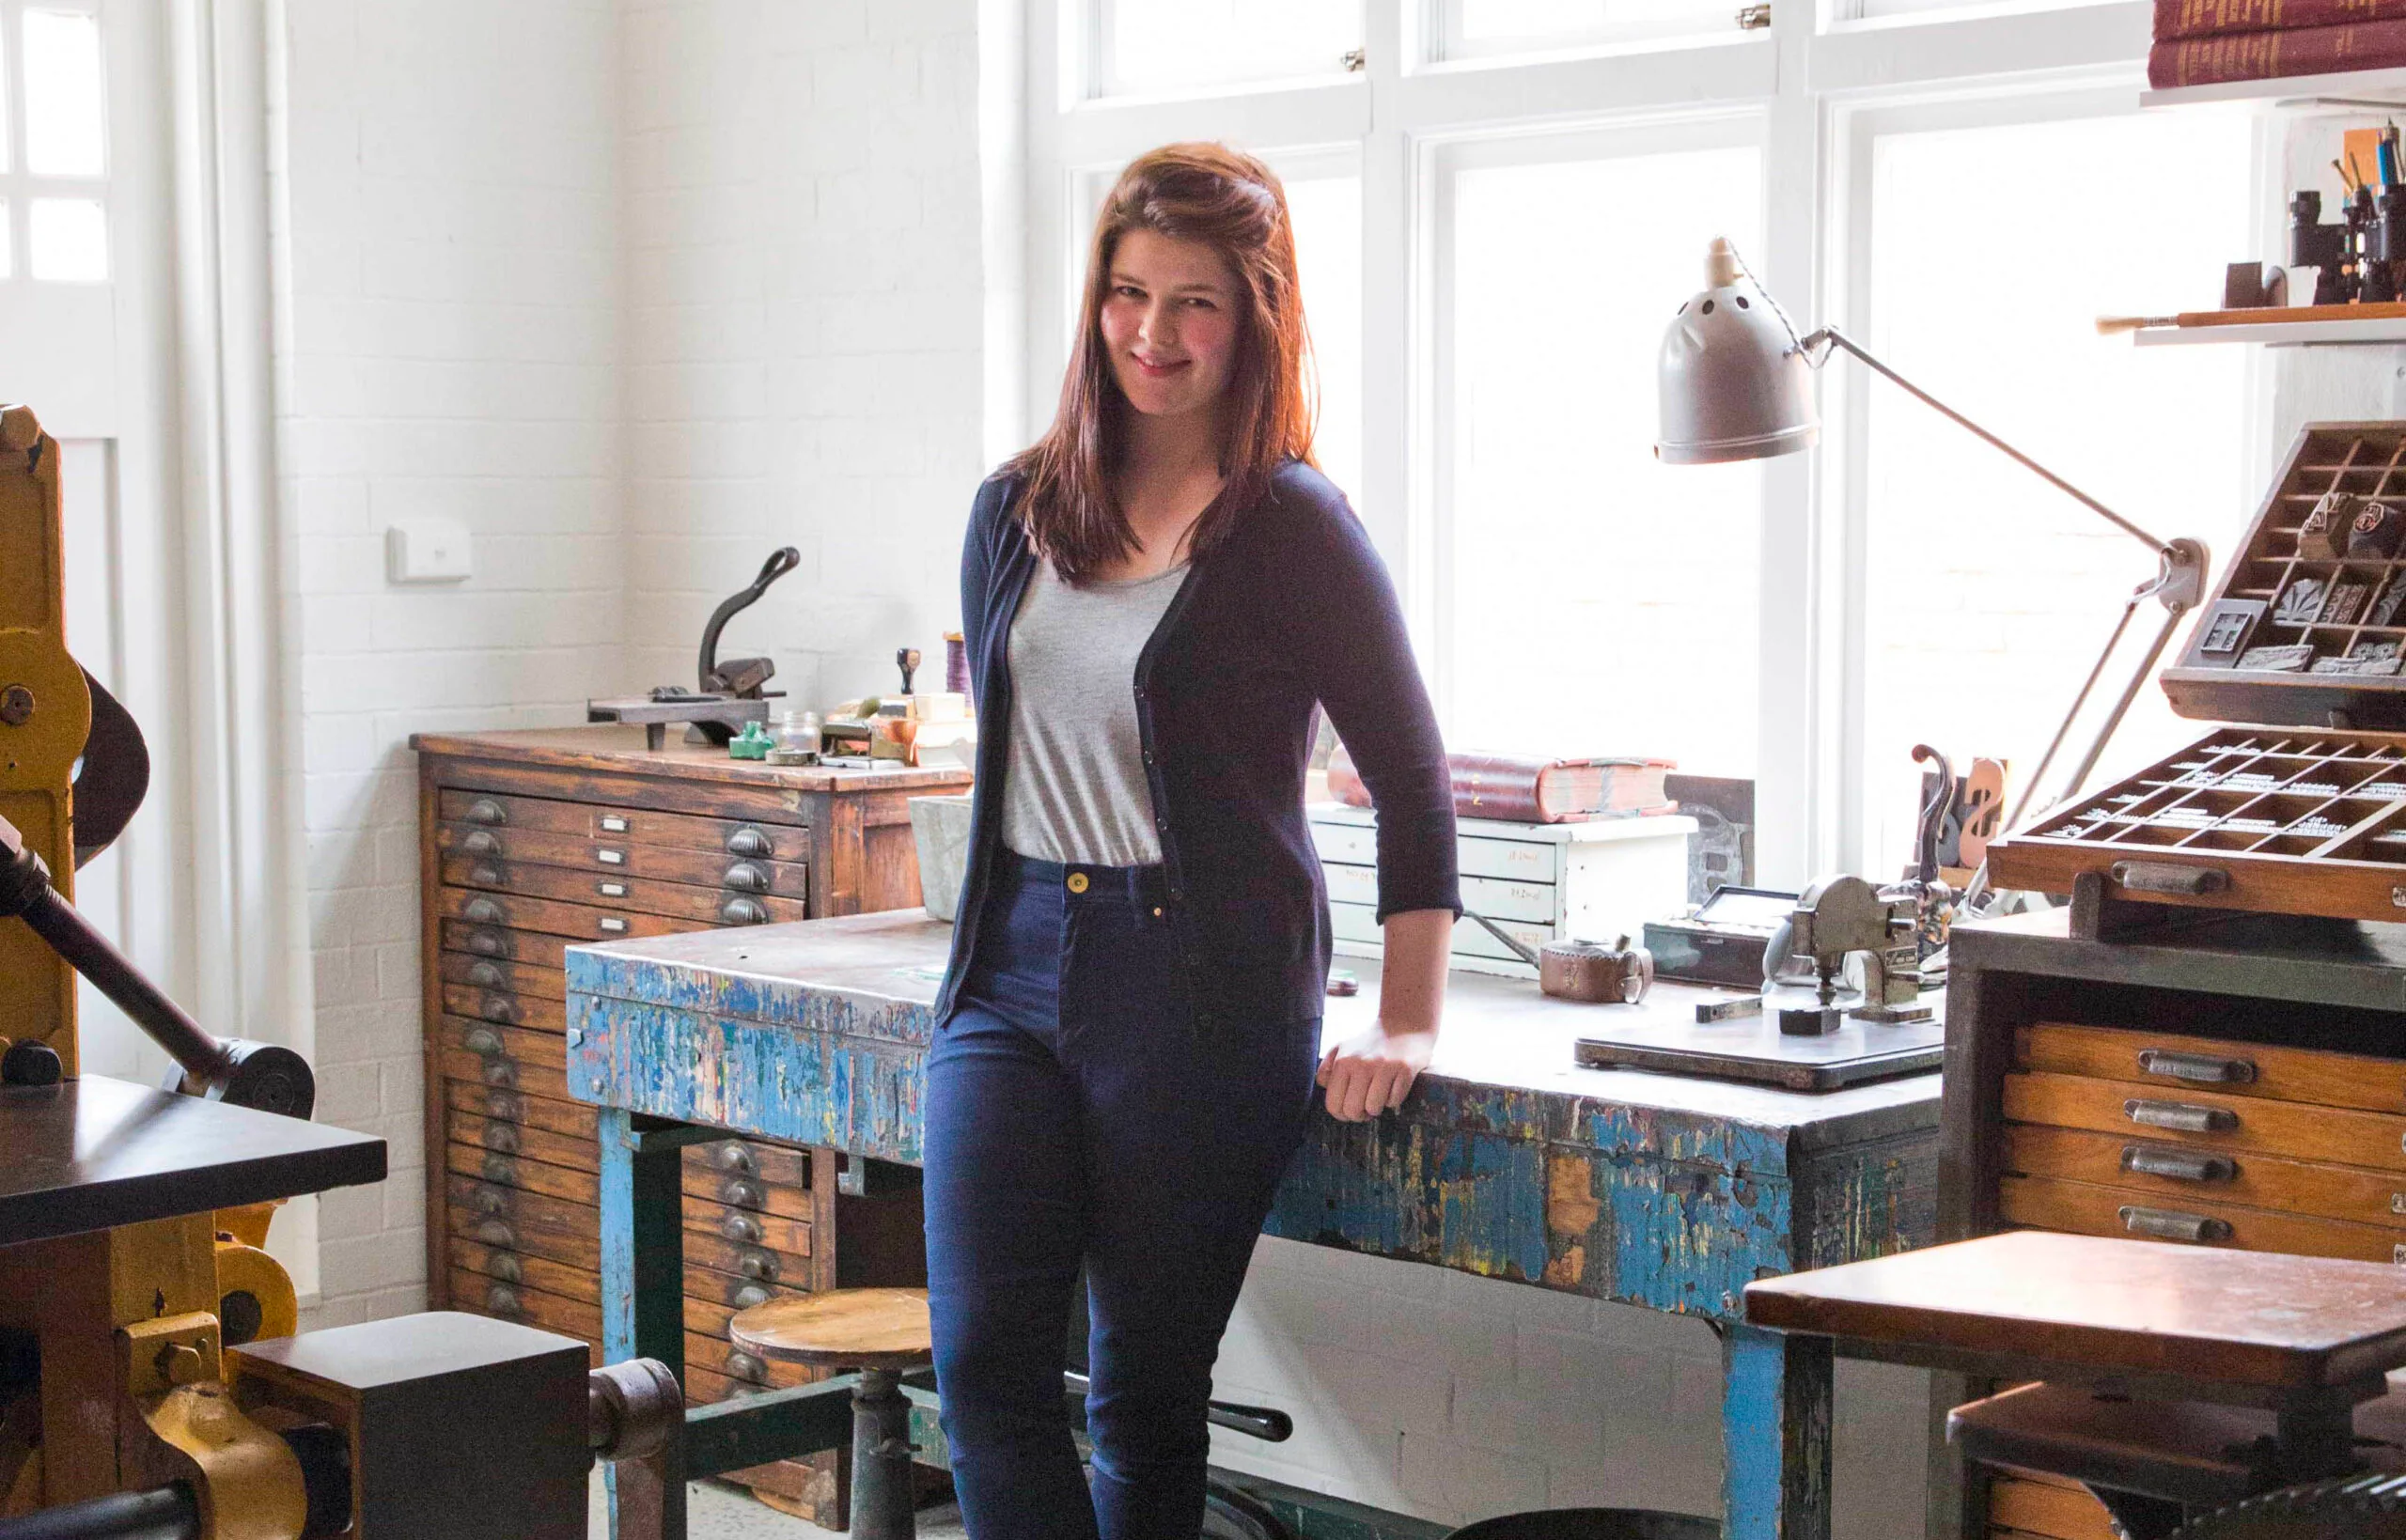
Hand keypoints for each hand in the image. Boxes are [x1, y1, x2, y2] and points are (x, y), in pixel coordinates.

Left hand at [1316, 1020, 1435, 1120]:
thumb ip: (1327, 1069)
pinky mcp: (1404, 1069)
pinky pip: (1394, 1101)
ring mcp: (1384, 1066)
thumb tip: (1325, 1088)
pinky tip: (1394, 1086)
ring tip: (1379, 1094)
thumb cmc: (1371, 1042)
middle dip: (1359, 1115)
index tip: (1350, 1110)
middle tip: (1366, 1106)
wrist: (1404, 1023)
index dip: (1341, 1114)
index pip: (1333, 1104)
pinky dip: (1394, 1099)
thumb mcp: (1342, 1048)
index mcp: (1342, 1061)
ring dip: (1377, 1107)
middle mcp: (1361, 1064)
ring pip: (1373, 1109)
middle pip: (1352, 1110)